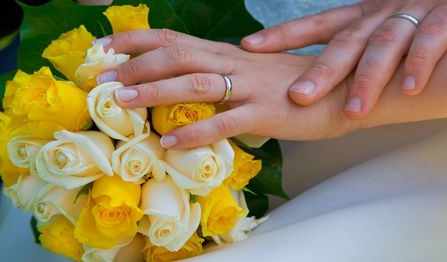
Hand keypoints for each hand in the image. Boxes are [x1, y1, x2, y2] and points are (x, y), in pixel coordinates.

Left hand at [95, 29, 359, 148]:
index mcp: (228, 52)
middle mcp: (235, 63)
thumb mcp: (254, 72)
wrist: (344, 90)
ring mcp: (250, 88)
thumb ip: (222, 74)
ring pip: (195, 83)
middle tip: (102, 77)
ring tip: (121, 102)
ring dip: (154, 91)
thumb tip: (188, 83)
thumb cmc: (296, 83)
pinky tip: (171, 143)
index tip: (105, 46)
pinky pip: (225, 122)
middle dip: (135, 65)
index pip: (174, 38)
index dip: (136, 40)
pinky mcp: (266, 113)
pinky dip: (195, 133)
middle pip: (177, 55)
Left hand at [241, 0, 446, 118]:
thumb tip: (319, 81)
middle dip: (322, 70)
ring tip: (352, 110)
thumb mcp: (382, 25)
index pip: (315, 25)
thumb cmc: (424, 14)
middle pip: (346, 41)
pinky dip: (421, 63)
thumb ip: (355, 49)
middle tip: (298, 97)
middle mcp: (382, 12)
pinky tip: (409, 89)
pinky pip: (433, 38)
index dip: (283, 35)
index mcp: (362, 15)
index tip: (249, 46)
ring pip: (386, 43)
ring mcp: (415, 11)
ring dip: (368, 78)